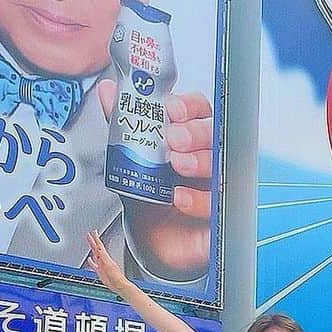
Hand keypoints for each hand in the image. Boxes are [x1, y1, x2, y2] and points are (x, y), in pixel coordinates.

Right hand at [85, 229, 129, 294]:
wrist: (118, 285)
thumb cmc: (115, 276)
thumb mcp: (108, 265)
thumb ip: (103, 257)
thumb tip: (99, 250)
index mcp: (106, 258)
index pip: (99, 246)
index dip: (96, 239)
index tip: (93, 232)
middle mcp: (104, 260)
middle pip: (96, 248)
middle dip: (92, 241)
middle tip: (89, 234)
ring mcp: (102, 265)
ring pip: (95, 255)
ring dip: (92, 249)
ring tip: (89, 243)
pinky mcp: (100, 271)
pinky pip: (94, 265)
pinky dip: (91, 262)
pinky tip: (89, 259)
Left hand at [97, 82, 212, 282]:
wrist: (153, 241)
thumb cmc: (150, 197)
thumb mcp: (131, 160)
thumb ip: (122, 125)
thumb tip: (108, 91)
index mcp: (189, 138)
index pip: (199, 111)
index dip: (189, 106)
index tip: (172, 109)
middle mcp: (207, 157)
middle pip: (216, 135)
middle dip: (196, 132)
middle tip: (174, 139)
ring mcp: (217, 184)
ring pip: (224, 165)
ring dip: (201, 161)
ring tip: (176, 165)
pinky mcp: (221, 214)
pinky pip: (221, 204)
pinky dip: (201, 199)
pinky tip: (181, 197)